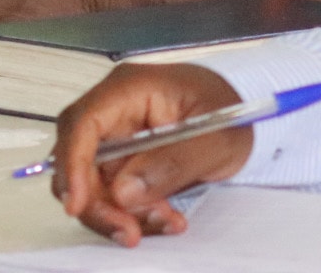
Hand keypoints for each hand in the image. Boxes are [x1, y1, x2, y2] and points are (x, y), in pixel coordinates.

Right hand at [52, 63, 252, 244]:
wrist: (248, 117)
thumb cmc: (233, 113)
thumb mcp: (216, 138)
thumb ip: (172, 163)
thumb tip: (123, 192)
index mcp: (131, 88)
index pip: (83, 122)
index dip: (72, 163)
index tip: (77, 204)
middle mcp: (114, 109)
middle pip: (79, 158)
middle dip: (97, 202)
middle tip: (130, 232)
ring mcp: (117, 135)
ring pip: (92, 183)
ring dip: (119, 213)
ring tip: (165, 221)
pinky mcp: (123, 159)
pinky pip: (112, 193)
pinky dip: (133, 213)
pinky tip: (165, 218)